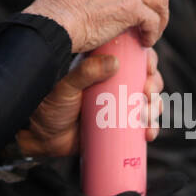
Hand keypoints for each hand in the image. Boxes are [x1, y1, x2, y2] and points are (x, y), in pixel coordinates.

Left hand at [15, 45, 164, 157]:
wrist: (40, 138)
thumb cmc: (48, 107)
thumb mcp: (66, 86)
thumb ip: (84, 73)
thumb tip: (113, 62)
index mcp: (100, 65)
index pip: (132, 56)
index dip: (147, 60)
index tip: (149, 68)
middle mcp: (113, 83)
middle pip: (145, 78)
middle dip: (153, 86)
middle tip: (147, 94)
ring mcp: (117, 105)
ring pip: (147, 101)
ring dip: (155, 107)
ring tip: (147, 115)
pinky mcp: (119, 125)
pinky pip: (141, 124)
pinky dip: (150, 128)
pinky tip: (148, 133)